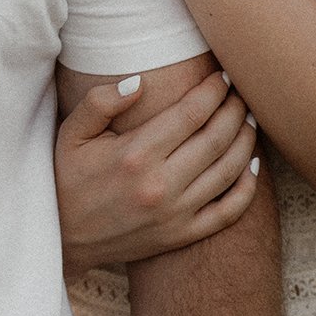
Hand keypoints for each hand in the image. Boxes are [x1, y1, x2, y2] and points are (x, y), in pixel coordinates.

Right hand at [57, 69, 256, 274]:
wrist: (63, 238)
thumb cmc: (67, 177)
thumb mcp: (72, 133)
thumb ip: (101, 102)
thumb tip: (140, 82)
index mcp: (135, 155)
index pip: (191, 113)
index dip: (213, 90)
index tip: (221, 76)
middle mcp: (160, 186)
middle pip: (217, 138)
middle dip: (235, 109)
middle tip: (240, 92)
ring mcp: (175, 214)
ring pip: (229, 171)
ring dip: (247, 140)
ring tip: (249, 119)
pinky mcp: (181, 235)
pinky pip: (228, 212)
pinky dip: (248, 187)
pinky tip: (252, 165)